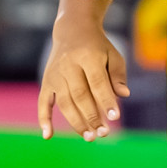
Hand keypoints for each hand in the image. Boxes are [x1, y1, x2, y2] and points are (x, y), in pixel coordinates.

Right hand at [38, 16, 128, 141]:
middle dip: (92, 116)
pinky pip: (43, 102)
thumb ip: (118, 75)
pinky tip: (48, 136)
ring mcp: (55, 74)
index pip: (97, 82)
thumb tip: (123, 96)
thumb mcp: (112, 55)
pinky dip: (44, 119)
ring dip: (76, 122)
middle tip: (103, 133)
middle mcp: (68, 65)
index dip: (106, 101)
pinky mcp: (46, 80)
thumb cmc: (98, 47)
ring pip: (64, 102)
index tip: (115, 118)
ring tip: (89, 137)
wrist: (72, 30)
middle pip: (80, 95)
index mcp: (88, 56)